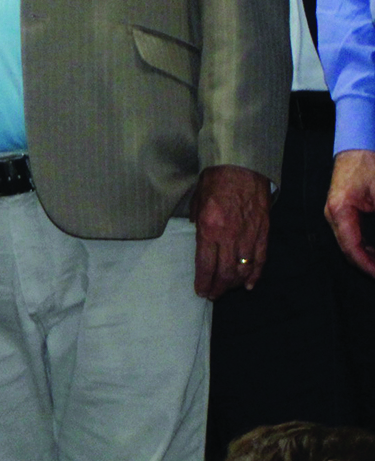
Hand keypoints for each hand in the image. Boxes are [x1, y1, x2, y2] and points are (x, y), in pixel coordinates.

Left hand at [192, 164, 270, 297]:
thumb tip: (199, 239)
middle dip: (218, 287)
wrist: (243, 166)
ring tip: (226, 289)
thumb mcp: (197, 200)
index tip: (201, 291)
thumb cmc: (216, 180)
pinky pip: (260, 260)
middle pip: (225, 272)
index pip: (206, 265)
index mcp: (209, 228)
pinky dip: (255, 275)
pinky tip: (249, 285)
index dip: (203, 282)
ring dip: (234, 284)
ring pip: (243, 270)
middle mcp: (230, 237)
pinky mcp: (264, 233)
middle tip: (212, 294)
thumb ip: (197, 222)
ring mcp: (249, 236)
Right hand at [326, 149, 374, 278]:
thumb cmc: (369, 164)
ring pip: (352, 244)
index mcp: (340, 211)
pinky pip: (353, 235)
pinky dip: (367, 245)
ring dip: (369, 255)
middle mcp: (333, 214)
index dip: (368, 267)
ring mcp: (337, 212)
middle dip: (368, 264)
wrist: (360, 143)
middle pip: (350, 250)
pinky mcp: (344, 209)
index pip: (352, 249)